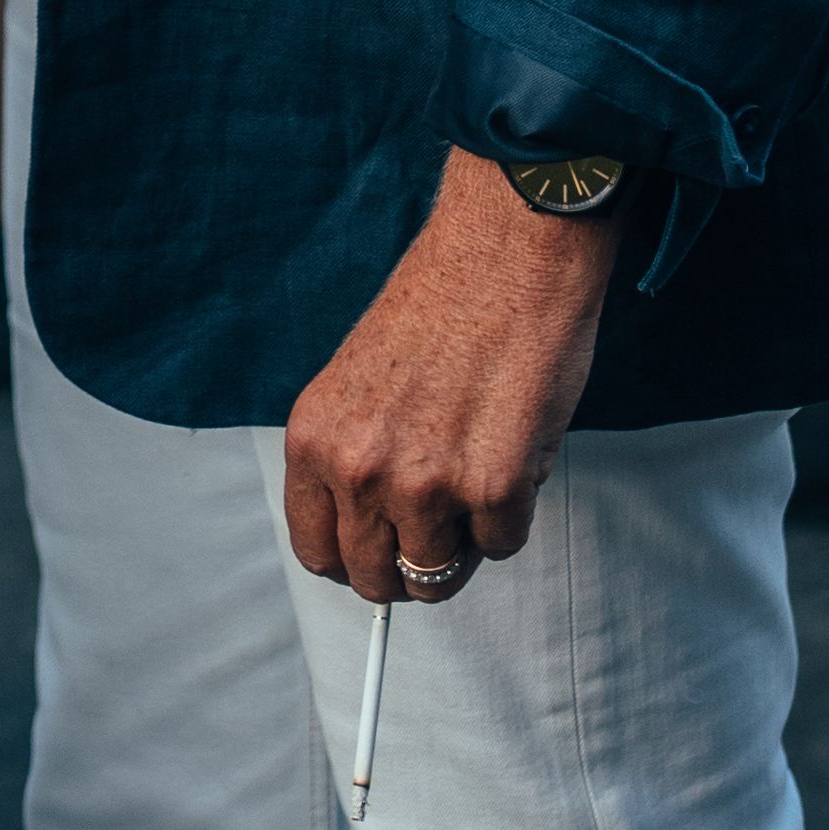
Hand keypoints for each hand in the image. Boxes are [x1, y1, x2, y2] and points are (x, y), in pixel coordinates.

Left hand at [280, 148, 620, 602]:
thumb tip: (372, 531)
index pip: (316, 550)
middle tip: (439, 518)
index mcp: (314, 439)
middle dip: (410, 561)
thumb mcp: (359, 384)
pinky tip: (511, 448)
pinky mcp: (494, 487)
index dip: (353, 557)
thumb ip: (354, 457)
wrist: (506, 250)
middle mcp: (360, 469)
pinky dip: (513, 513)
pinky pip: (503, 544)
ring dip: (464, 539)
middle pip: (376, 579)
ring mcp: (426, 484)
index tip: (379, 548)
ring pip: (440, 576)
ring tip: (477, 468)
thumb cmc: (442, 303)